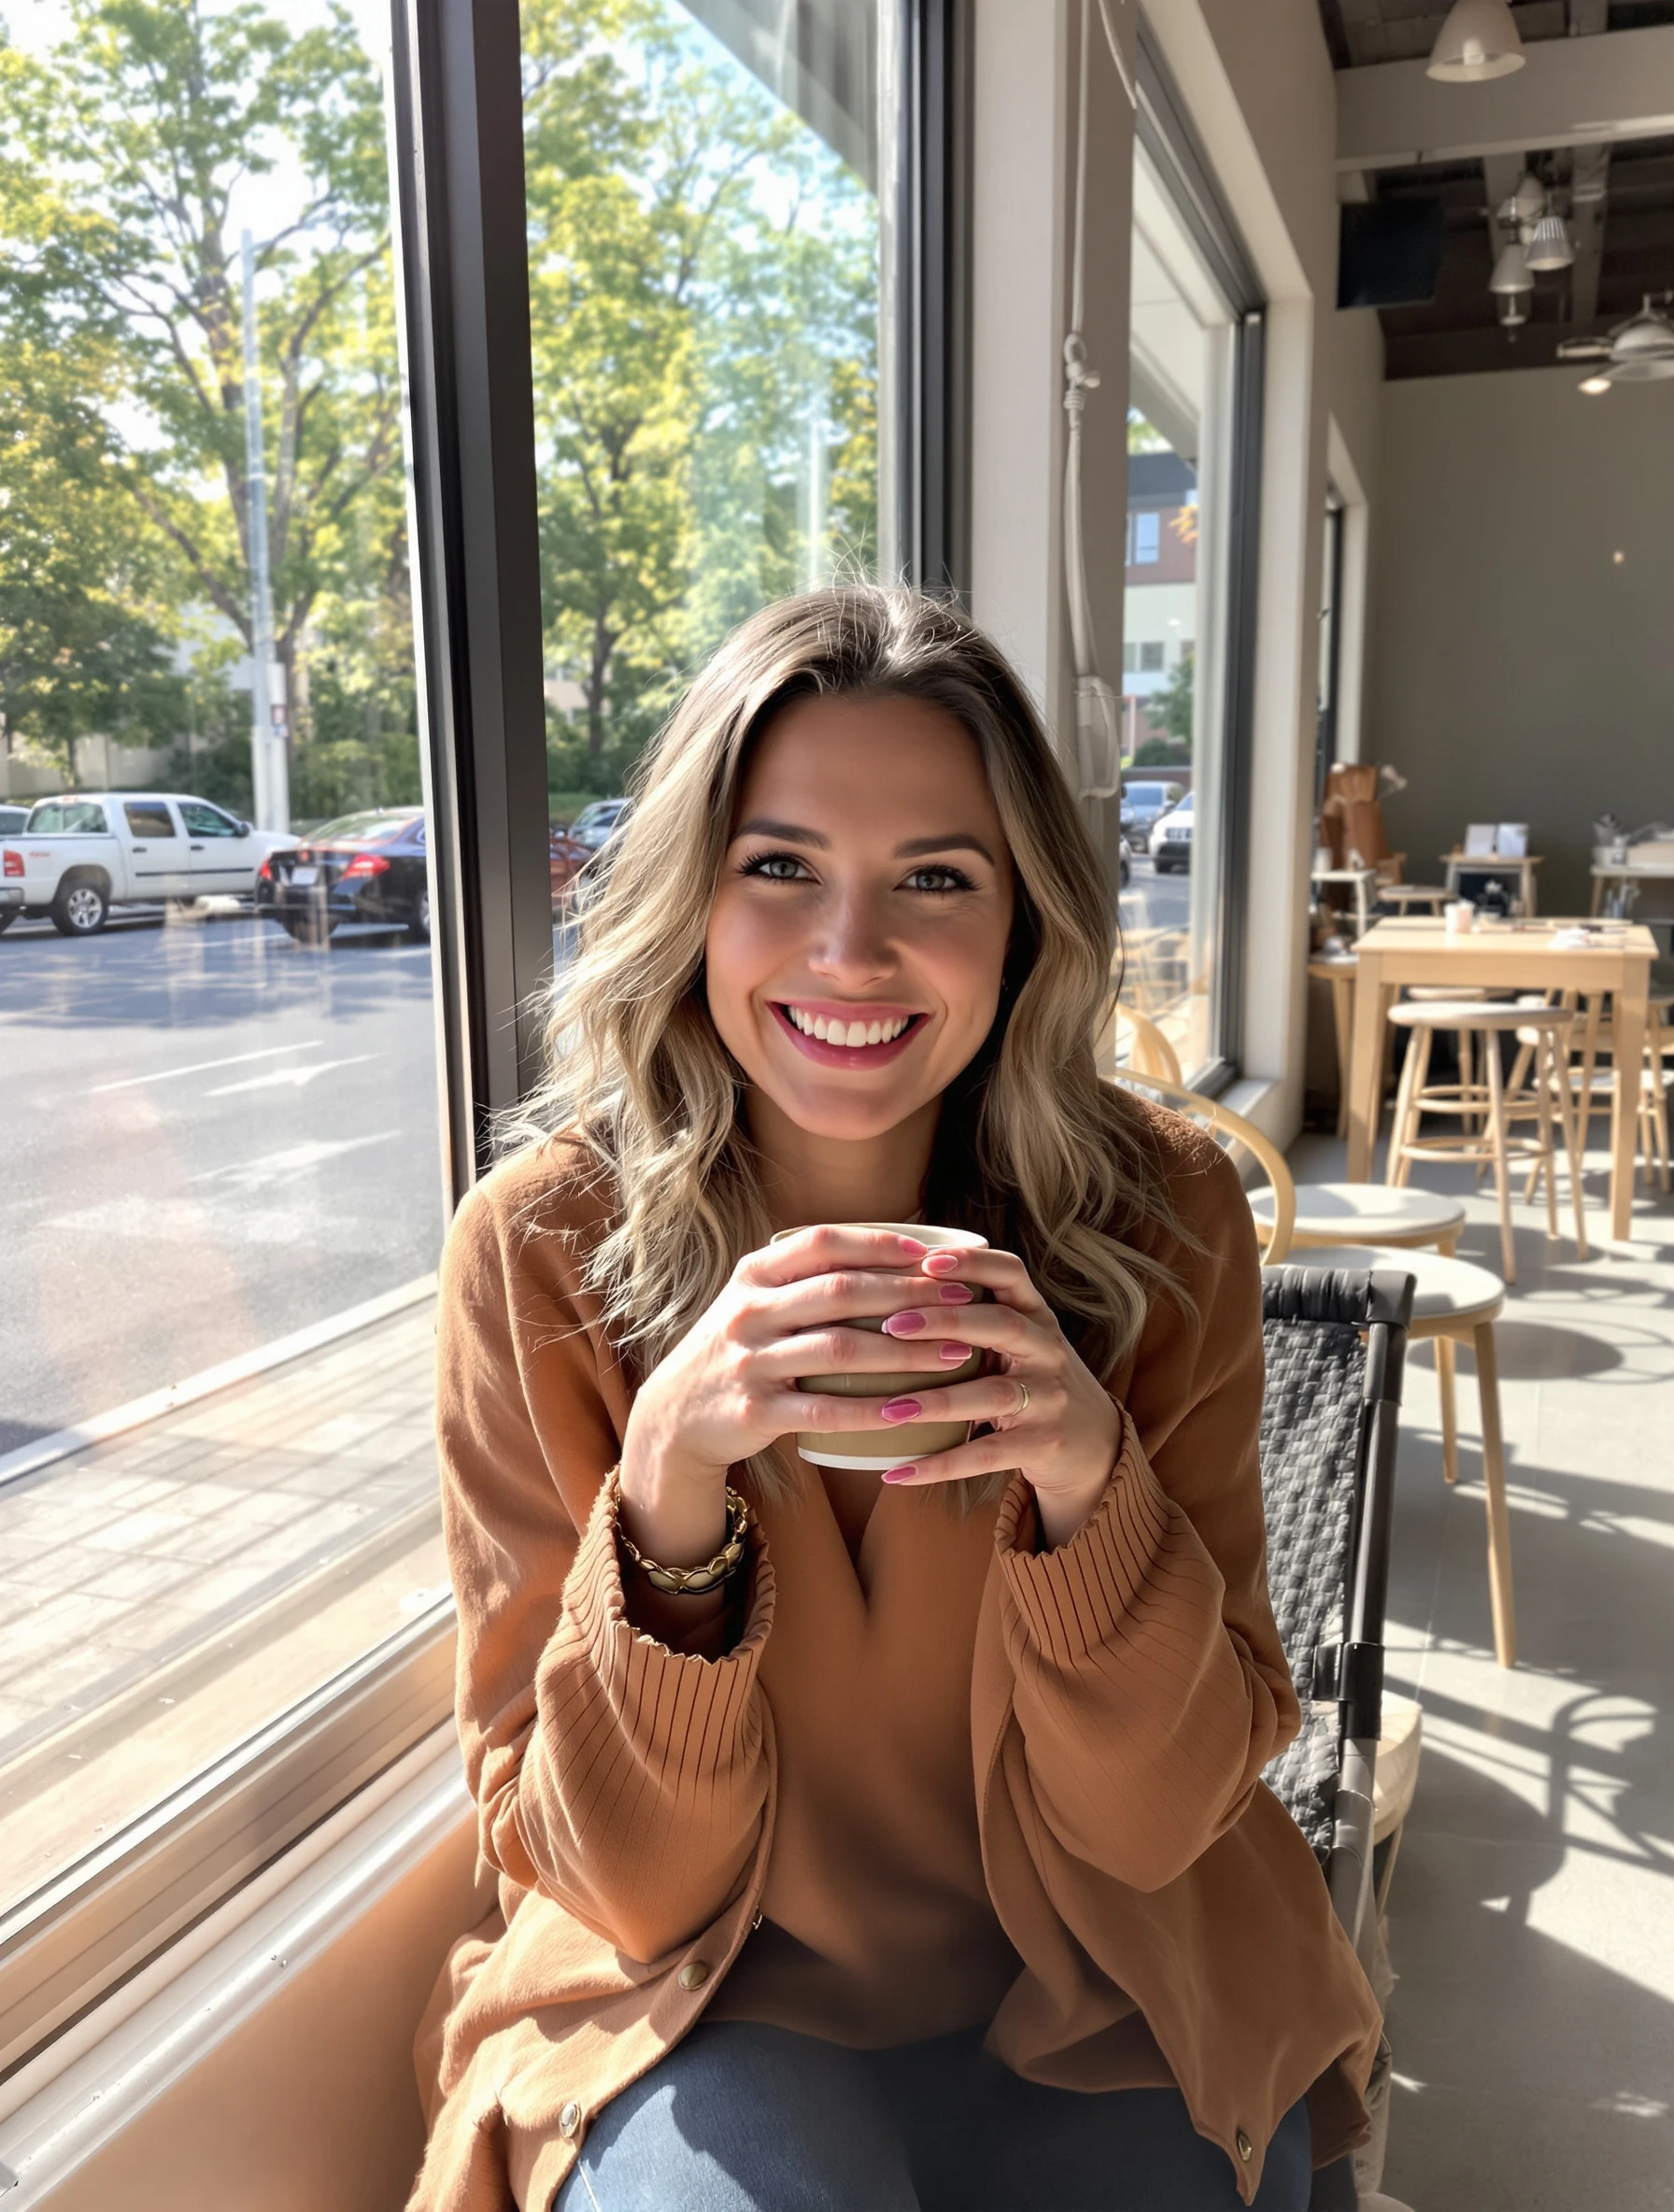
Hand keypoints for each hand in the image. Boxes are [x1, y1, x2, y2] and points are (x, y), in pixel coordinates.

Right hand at [618, 1225, 974, 1568]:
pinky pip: (824, 1410)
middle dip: (909, 1293)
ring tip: (956, 1353)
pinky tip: (910, 1411)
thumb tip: (897, 1254)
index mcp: (753, 1275)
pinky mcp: (755, 1411)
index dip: (880, 1244)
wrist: (675, 1416)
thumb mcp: (755, 1302)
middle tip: (964, 1299)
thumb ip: (806, 1278)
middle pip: (841, 1291)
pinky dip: (871, 1410)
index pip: (823, 1243)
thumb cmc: (737, 1350)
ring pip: (840, 1349)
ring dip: (905, 1351)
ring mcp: (749, 1361)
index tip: (932, 1252)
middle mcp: (748, 1311)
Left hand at [869, 1245, 1120, 1549]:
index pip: (1010, 1273)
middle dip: (945, 1321)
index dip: (972, 1262)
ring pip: (992, 1394)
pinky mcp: (1042, 1445)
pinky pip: (986, 1454)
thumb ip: (974, 1314)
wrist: (1093, 1443)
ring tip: (889, 1408)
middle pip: (1001, 1325)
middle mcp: (1048, 1350)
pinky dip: (941, 1464)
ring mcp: (1049, 1399)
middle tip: (891, 1325)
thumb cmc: (1032, 1380)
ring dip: (936, 1400)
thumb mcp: (1018, 1339)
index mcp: (1036, 1315)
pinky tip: (899, 1472)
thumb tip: (888, 1286)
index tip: (926, 1261)